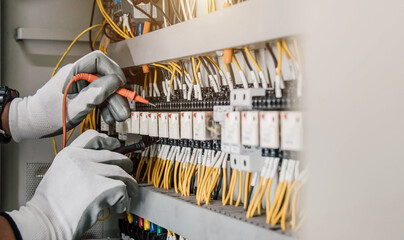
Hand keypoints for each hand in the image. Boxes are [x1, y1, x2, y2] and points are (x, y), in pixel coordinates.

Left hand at [8, 50, 129, 141]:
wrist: (33, 124)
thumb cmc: (46, 116)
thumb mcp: (72, 108)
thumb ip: (92, 95)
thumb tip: (113, 82)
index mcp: (73, 72)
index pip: (99, 60)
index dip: (113, 71)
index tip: (120, 86)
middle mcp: (80, 76)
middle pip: (107, 77)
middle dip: (118, 94)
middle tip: (124, 111)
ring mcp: (83, 85)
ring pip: (107, 89)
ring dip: (115, 103)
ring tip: (118, 118)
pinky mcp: (85, 95)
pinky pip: (102, 97)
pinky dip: (108, 107)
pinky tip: (109, 118)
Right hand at [8, 130, 137, 239]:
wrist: (46, 220)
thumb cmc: (50, 204)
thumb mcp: (59, 172)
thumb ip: (78, 165)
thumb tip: (101, 167)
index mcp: (69, 154)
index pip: (92, 137)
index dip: (107, 140)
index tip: (115, 144)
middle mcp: (81, 159)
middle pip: (112, 156)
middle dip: (124, 163)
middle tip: (128, 170)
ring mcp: (92, 172)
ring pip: (121, 173)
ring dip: (129, 184)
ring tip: (129, 193)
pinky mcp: (102, 187)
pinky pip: (123, 189)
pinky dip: (124, 199)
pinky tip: (118, 206)